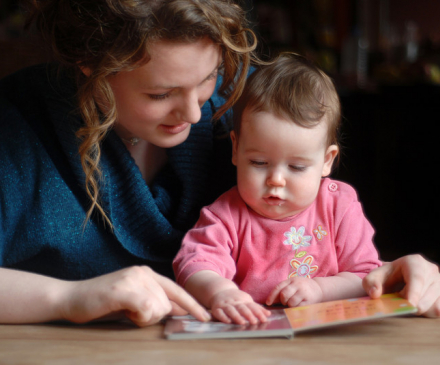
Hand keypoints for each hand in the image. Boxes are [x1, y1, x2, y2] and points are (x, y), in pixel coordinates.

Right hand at [60, 266, 210, 325]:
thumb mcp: (132, 300)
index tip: (206, 317)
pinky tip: (124, 310)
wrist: (70, 298)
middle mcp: (143, 272)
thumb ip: (154, 301)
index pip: (176, 290)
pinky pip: (146, 308)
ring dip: (143, 317)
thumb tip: (178, 310)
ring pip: (158, 308)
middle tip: (131, 312)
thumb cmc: (101, 302)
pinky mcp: (124, 289)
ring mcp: (133, 278)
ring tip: (124, 310)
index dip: (192, 304)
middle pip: (167, 303)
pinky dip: (138, 316)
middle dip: (153, 316)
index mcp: (147, 273)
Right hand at [210, 288, 270, 324]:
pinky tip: (228, 321)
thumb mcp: (246, 300)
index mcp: (242, 299)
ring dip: (236, 316)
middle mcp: (234, 301)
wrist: (219, 290)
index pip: (252, 306)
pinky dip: (223, 317)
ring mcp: (225, 304)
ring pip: (231, 310)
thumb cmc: (236, 298)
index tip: (264, 319)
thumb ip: (257, 308)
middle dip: (248, 314)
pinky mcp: (216, 308)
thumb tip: (268, 314)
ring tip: (242, 322)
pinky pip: (219, 312)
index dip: (258, 312)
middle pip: (242, 307)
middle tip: (254, 321)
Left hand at [266, 277, 322, 306]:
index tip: (268, 303)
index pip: (278, 288)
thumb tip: (271, 301)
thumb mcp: (292, 285)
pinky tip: (299, 305)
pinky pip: (298, 307)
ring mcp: (303, 292)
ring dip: (290, 305)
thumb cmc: (302, 287)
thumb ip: (283, 290)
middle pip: (284, 295)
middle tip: (286, 302)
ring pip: (291, 302)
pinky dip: (296, 308)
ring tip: (294, 303)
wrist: (318, 288)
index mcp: (291, 280)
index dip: (272, 296)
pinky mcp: (309, 300)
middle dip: (283, 301)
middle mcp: (297, 285)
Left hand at [363, 254, 439, 317]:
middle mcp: (431, 270)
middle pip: (426, 295)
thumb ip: (370, 283)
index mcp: (415, 262)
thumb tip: (375, 294)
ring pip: (433, 305)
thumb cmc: (386, 277)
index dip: (414, 292)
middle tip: (398, 300)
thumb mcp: (374, 277)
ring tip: (407, 300)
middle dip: (411, 304)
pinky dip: (426, 312)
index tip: (410, 304)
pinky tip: (416, 304)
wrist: (397, 276)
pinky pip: (437, 310)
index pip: (417, 278)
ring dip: (418, 309)